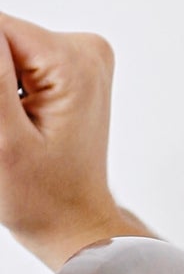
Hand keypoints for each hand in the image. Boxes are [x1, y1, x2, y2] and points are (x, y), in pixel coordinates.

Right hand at [0, 14, 152, 267]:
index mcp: (72, 62)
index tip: (0, 117)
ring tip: (10, 131)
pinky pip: (16, 62)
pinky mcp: (69, 69)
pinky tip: (11, 121)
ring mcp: (80, 58)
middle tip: (5, 129)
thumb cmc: (43, 197)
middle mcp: (84, 50)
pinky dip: (5, 90)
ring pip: (3, 49)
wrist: (75, 224)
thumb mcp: (3, 140)